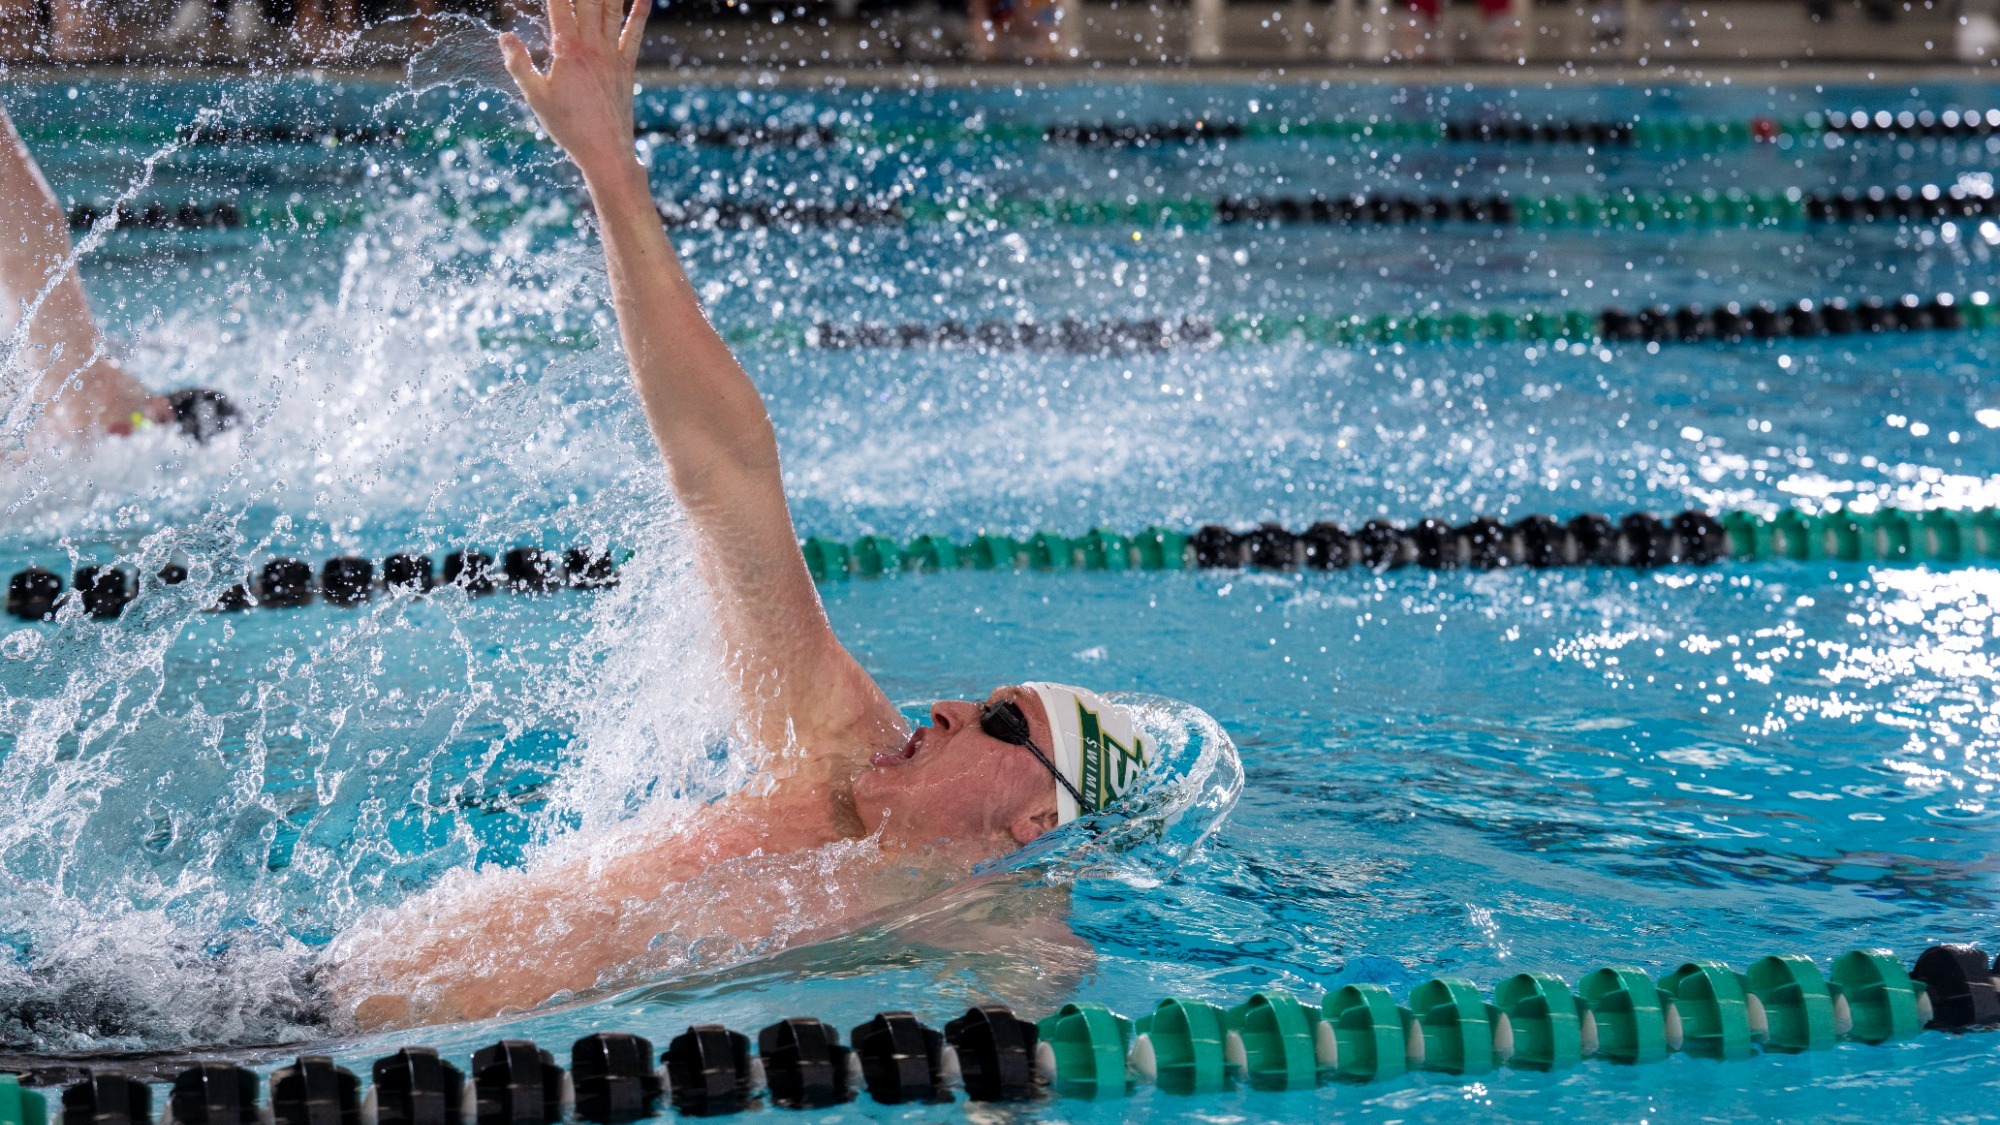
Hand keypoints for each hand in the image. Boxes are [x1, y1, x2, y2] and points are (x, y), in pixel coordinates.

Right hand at [498, 0, 650, 182]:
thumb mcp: (535, 97)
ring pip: (611, 9)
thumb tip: (503, 35)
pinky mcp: (627, 65)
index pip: (558, 4)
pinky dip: (639, 11)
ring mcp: (613, 54)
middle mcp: (592, 46)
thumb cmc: (567, 127)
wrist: (606, 152)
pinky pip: (635, 32)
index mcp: (566, 50)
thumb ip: (518, 64)